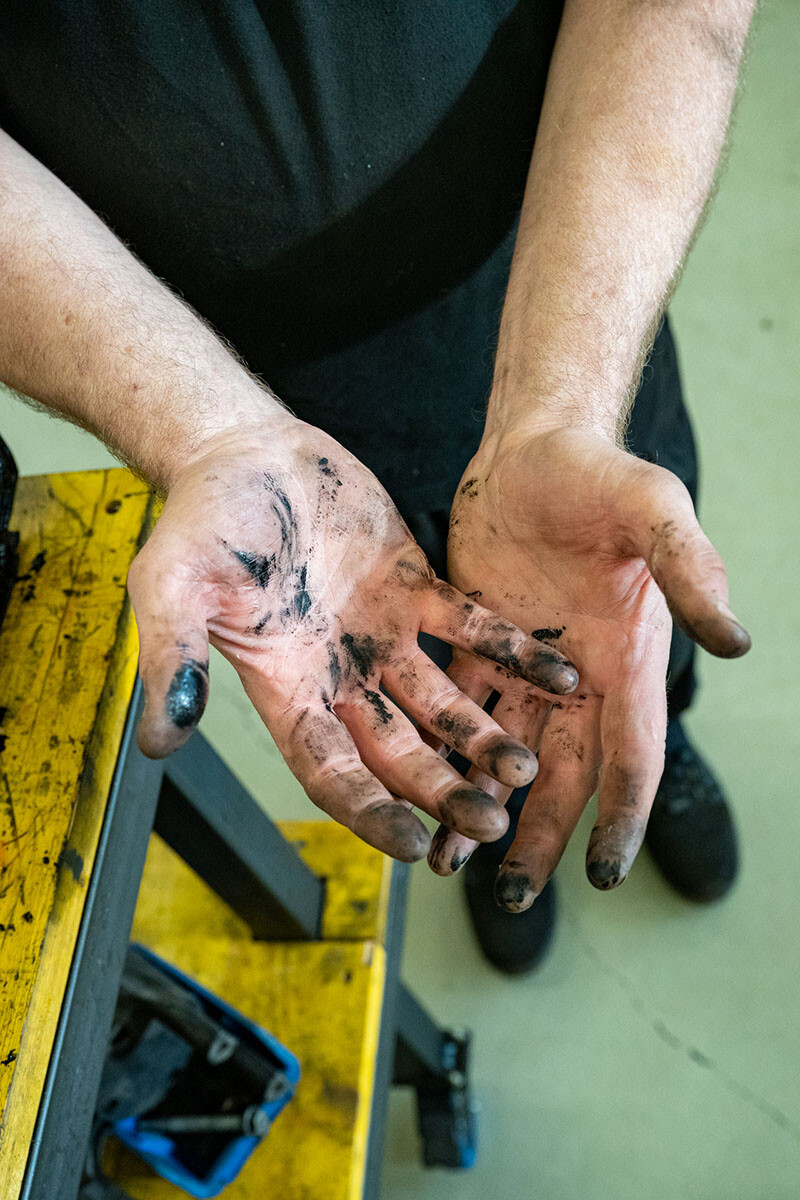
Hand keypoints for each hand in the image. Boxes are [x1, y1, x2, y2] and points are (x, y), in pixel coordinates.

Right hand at [127, 419, 578, 860]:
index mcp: (286, 686)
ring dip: (483, 735)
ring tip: (526, 767)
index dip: (370, 811)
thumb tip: (159, 740)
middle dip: (443, 789)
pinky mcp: (416, 586)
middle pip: (398, 751)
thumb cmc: (201, 519)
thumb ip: (172, 658)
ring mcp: (383, 635)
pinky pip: (471, 626)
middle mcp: (341, 674)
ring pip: (442, 700)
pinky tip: (557, 673)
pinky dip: (511, 650)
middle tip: (491, 823)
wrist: (245, 450)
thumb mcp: (171, 587)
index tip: (415, 847)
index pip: (331, 769)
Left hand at [429, 425, 749, 902]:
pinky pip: (458, 711)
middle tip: (513, 900)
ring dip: (482, 806)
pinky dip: (443, 753)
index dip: (622, 815)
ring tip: (449, 862)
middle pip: (563, 774)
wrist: (534, 445)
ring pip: (505, 754)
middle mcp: (579, 676)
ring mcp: (526, 664)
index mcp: (627, 658)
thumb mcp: (652, 510)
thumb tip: (736, 643)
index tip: (604, 875)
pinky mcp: (476, 642)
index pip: (632, 754)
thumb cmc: (602, 471)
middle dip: (542, 836)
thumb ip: (689, 571)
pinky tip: (416, 789)